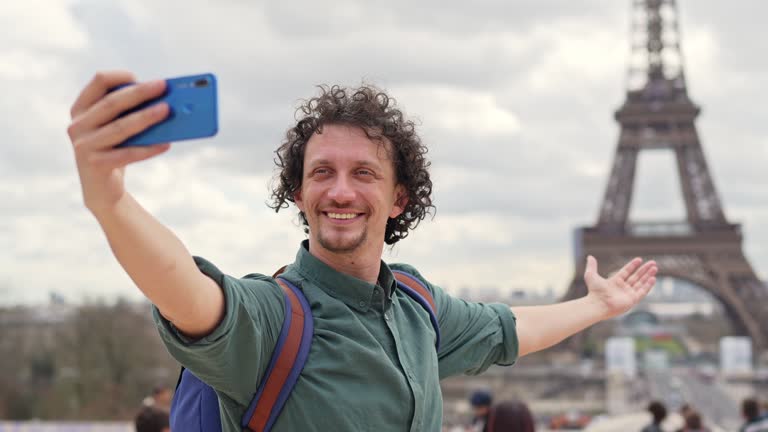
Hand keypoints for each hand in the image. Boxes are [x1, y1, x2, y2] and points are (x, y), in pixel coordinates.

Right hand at [67, 71, 170, 214]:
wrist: (102, 189)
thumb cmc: (115, 150)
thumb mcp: (117, 128)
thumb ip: (130, 112)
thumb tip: (164, 100)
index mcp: (81, 109)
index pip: (98, 82)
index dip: (120, 77)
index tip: (142, 77)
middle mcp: (78, 125)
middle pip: (111, 103)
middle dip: (139, 93)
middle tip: (163, 86)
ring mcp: (84, 146)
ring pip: (120, 127)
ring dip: (146, 117)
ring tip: (167, 110)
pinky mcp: (95, 165)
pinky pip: (127, 154)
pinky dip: (148, 148)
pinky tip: (166, 144)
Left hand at [583, 255, 656, 318]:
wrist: (597, 304)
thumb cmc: (594, 292)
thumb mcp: (591, 275)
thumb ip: (592, 266)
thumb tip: (590, 257)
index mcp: (615, 282)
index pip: (626, 272)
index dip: (633, 266)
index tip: (639, 259)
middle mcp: (622, 288)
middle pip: (636, 277)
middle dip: (644, 270)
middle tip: (652, 262)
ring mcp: (628, 294)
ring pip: (641, 283)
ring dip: (648, 275)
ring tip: (655, 268)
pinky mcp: (632, 300)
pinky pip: (642, 292)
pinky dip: (648, 285)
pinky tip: (653, 278)